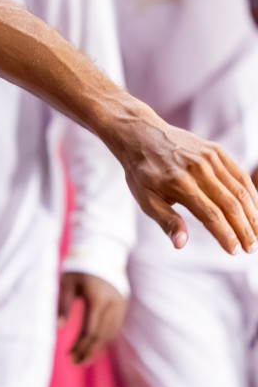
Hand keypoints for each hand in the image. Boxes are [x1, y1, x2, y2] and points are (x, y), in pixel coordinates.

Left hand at [57, 271, 126, 364]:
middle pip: (102, 337)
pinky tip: (93, 345)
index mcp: (98, 300)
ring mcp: (121, 306)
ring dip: (97, 348)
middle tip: (74, 362)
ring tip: (83, 358)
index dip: (80, 347)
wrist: (102, 254)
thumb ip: (63, 305)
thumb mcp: (66, 284)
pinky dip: (105, 339)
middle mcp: (113, 305)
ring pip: (111, 335)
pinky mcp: (123, 306)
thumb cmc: (78, 270)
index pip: (90, 331)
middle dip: (88, 352)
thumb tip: (59, 328)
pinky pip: (115, 328)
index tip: (69, 356)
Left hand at [119, 120, 257, 253]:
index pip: (211, 215)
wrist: (141, 135)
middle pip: (230, 205)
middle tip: (251, 248)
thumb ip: (166, 220)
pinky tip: (254, 210)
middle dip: (244, 230)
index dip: (226, 235)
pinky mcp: (216, 151)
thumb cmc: (142, 172)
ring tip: (256, 234)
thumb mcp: (145, 198)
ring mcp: (209, 158)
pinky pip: (240, 175)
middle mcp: (197, 169)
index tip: (235, 251)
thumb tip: (181, 244)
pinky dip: (251, 194)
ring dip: (252, 214)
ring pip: (240, 191)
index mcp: (179, 184)